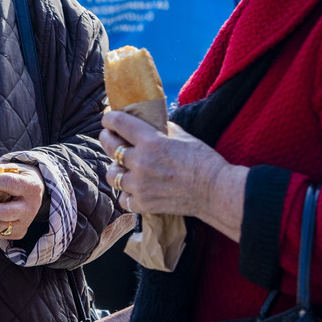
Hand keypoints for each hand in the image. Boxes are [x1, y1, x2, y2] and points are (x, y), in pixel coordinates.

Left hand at [100, 111, 247, 241]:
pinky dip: (126, 193)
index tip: (108, 118)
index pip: (118, 123)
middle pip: (109, 146)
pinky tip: (134, 189)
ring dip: (116, 169)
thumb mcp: (182, 135)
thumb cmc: (203, 161)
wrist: (215, 191)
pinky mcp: (143, 203)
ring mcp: (139, 185)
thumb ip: (161, 128)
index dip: (109, 119)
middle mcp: (140, 162)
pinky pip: (122, 198)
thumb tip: (148, 121)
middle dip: (106, 137)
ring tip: (123, 167)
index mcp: (150, 141)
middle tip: (109, 137)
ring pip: (112, 175)